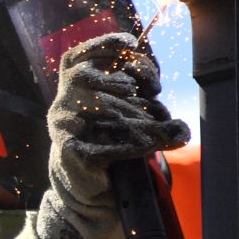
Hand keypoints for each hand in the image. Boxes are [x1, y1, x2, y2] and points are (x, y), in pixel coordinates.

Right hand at [33, 32, 190, 238]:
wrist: (88, 194)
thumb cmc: (110, 148)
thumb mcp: (131, 122)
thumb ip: (150, 111)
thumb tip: (175, 121)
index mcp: (74, 90)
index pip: (79, 55)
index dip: (103, 45)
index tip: (131, 44)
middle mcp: (63, 105)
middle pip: (84, 77)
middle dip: (120, 82)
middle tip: (143, 89)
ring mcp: (62, 129)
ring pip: (93, 109)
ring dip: (129, 115)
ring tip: (153, 127)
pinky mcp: (69, 154)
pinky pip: (100, 146)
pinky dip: (127, 147)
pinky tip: (145, 147)